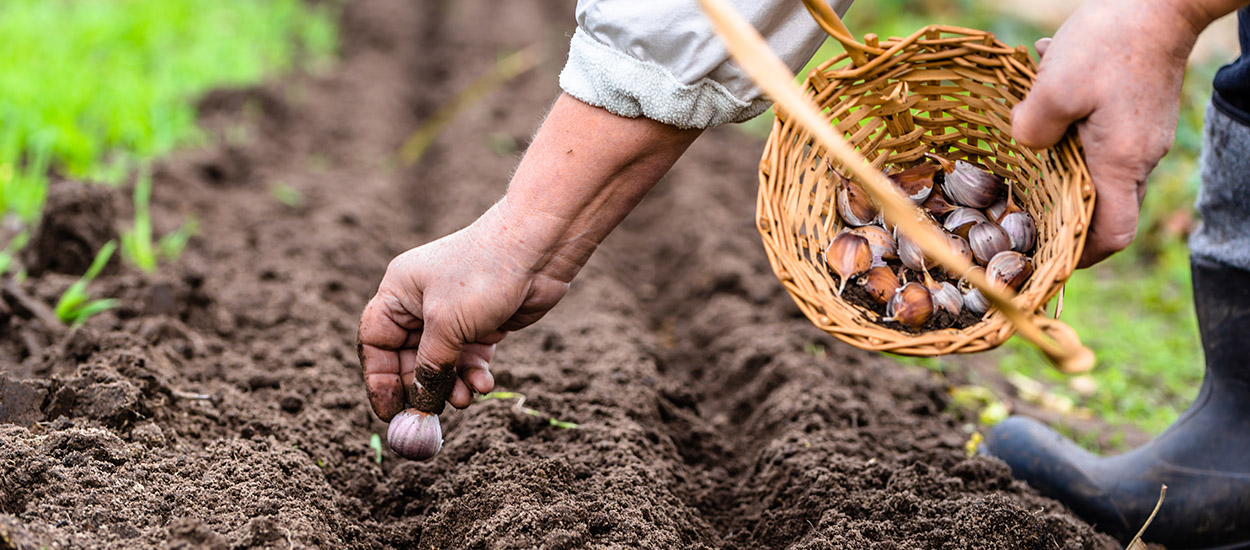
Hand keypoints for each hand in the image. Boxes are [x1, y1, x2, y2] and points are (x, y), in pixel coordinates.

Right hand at [356, 94, 700, 420]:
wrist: (539, 250)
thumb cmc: (483, 275)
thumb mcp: (448, 325)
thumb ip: (431, 367)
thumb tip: (421, 404)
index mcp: (399, 292)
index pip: (376, 342)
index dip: (379, 378)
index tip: (389, 412)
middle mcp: (421, 303)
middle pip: (409, 358)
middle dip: (422, 387)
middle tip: (431, 417)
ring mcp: (453, 314)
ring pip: (442, 363)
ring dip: (452, 385)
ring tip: (467, 399)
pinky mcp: (482, 324)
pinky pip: (469, 358)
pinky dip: (474, 374)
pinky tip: (485, 385)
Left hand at [1010, 0, 1204, 266]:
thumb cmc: (1110, 42)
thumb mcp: (1054, 88)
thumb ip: (1031, 129)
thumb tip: (1024, 146)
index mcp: (1120, 163)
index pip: (1113, 235)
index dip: (1082, 254)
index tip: (1049, 254)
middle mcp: (1139, 157)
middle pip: (1101, 205)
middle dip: (1061, 208)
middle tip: (1020, 204)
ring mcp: (1142, 135)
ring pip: (1096, 165)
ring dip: (1059, 154)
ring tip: (1030, 124)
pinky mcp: (1139, 112)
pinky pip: (1101, 134)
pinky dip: (1072, 123)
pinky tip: (1048, 85)